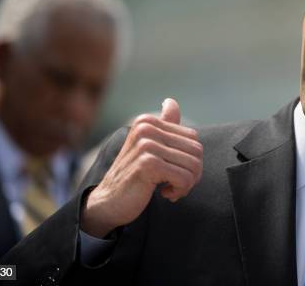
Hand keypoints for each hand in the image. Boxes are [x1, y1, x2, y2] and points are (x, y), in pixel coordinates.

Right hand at [80, 98, 202, 237]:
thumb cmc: (134, 176)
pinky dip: (180, 191)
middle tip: (176, 184)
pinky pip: (184, 179)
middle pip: (196, 151)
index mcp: (147, 122)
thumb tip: (171, 101)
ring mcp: (146, 145)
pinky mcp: (148, 164)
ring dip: (186, 184)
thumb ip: (163, 125)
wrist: (108, 202)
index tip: (175, 171)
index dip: (191, 159)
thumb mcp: (148, 147)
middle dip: (193, 173)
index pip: (193, 138)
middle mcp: (146, 129)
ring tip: (170, 189)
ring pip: (193, 166)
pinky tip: (164, 193)